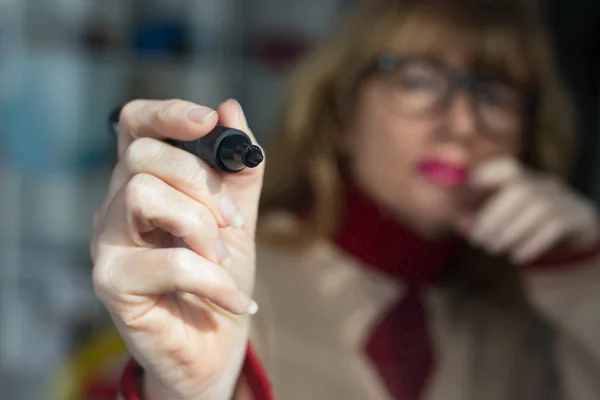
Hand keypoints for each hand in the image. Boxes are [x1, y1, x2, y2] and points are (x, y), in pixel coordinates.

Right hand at [91, 98, 263, 398]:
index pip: (134, 126)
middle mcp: (116, 206)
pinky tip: (237, 300)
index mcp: (144, 182)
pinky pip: (169, 260)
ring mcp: (108, 243)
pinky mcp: (112, 282)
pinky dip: (215, 280)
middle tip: (232, 223)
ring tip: (224, 260)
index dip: (167, 113)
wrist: (214, 343)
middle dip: (202, 184)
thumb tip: (231, 108)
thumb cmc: (220, 277)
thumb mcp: (237, 217)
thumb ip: (236, 170)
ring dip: (203, 227)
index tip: (207, 120)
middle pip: (144, 156)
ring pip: (145, 195)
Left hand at [455, 157, 598, 264]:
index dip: (487, 175)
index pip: (508, 168)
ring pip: (538, 208)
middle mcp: (546, 185)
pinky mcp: (577, 218)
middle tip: (478, 239)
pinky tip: (517, 256)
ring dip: (510, 231)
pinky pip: (555, 226)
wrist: (570, 243)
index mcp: (525, 179)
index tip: (469, 189)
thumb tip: (458, 222)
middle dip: (494, 215)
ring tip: (493, 248)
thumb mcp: (500, 221)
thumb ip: (476, 220)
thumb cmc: (523, 229)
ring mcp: (564, 200)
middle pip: (521, 190)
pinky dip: (532, 242)